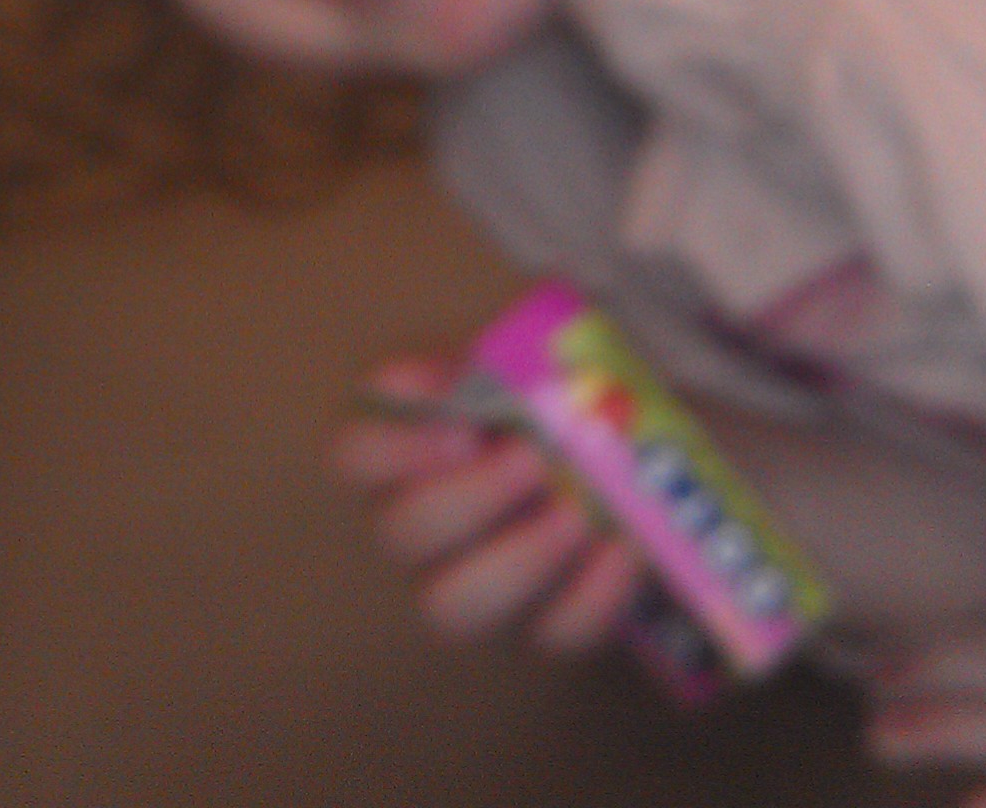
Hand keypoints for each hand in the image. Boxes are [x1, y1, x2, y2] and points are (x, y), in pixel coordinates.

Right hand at [326, 352, 647, 653]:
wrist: (631, 454)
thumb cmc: (565, 399)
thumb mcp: (539, 356)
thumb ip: (516, 353)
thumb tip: (506, 369)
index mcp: (409, 451)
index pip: (354, 454)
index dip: (392, 447)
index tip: (461, 428)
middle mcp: (423, 527)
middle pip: (402, 532)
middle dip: (468, 497)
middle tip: (533, 458)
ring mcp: (474, 584)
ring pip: (450, 606)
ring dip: (518, 559)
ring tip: (577, 513)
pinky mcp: (537, 624)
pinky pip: (550, 632)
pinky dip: (592, 594)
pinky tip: (623, 547)